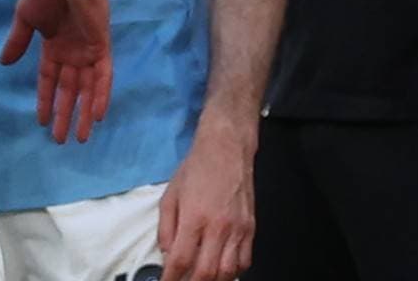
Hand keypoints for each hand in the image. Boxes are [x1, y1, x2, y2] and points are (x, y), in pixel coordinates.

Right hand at [0, 0, 112, 143]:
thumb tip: (4, 64)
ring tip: (79, 137)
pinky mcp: (102, 47)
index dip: (46, 100)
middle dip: (64, 115)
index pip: (49, 80)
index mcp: (54, 45)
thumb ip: (18, 41)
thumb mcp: (25, 17)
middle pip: (68, 91)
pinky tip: (95, 115)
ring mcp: (88, 51)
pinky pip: (103, 77)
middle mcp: (72, 52)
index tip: (41, 122)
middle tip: (60, 141)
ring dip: (82, 113)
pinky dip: (100, 95)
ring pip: (87, 89)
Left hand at [158, 117, 257, 280]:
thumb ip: (166, 228)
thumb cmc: (196, 169)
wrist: (226, 149)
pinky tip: (222, 270)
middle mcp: (218, 227)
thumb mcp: (170, 195)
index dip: (172, 278)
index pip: (181, 260)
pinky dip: (233, 272)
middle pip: (207, 272)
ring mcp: (238, 229)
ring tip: (200, 279)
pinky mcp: (251, 228)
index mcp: (194, 217)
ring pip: (228, 272)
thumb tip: (167, 254)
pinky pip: (245, 261)